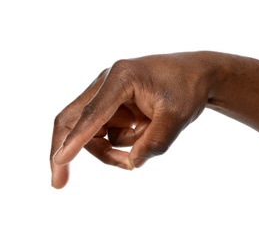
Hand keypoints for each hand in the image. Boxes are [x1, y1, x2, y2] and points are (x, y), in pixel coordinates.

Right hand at [50, 52, 217, 188]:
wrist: (198, 75)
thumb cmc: (188, 89)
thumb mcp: (177, 118)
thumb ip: (155, 143)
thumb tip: (132, 163)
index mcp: (121, 78)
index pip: (92, 114)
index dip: (76, 140)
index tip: (59, 160)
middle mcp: (107, 83)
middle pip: (74, 120)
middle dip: (68, 149)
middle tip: (59, 183)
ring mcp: (108, 94)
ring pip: (94, 134)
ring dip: (112, 150)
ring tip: (144, 144)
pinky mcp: (113, 106)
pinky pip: (109, 133)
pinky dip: (123, 143)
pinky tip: (146, 131)